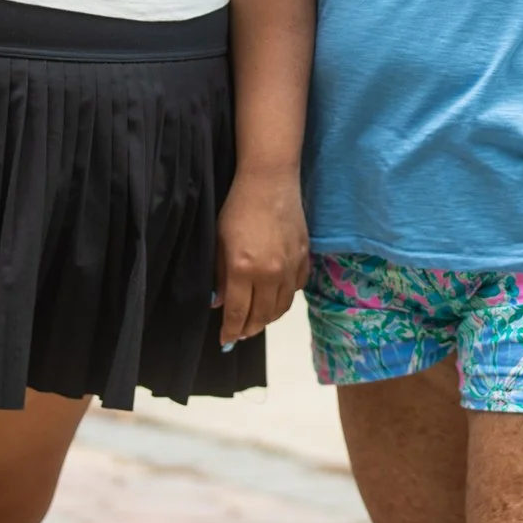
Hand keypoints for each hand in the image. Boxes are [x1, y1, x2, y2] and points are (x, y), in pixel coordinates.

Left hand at [215, 167, 307, 346]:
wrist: (270, 182)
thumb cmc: (237, 209)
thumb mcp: (219, 242)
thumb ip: (219, 276)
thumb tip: (218, 303)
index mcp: (243, 270)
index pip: (237, 313)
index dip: (231, 331)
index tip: (225, 341)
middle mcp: (269, 274)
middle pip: (262, 316)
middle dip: (249, 329)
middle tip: (240, 333)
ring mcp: (290, 267)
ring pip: (281, 307)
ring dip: (268, 318)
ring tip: (258, 320)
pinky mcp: (304, 257)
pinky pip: (296, 289)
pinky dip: (285, 299)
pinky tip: (276, 297)